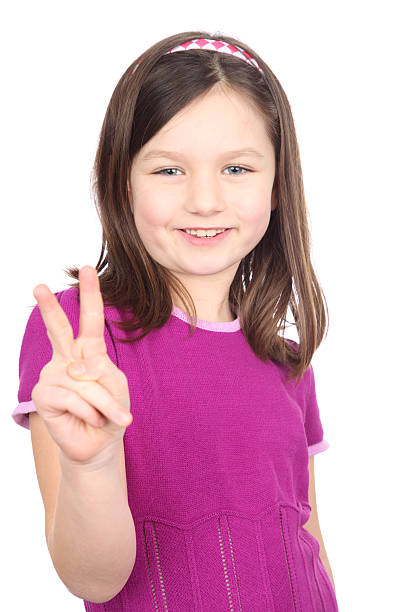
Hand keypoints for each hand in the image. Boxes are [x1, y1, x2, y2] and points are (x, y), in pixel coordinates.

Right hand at [31, 265, 132, 465]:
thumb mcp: (116, 386)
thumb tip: (75, 369)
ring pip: (83, 381)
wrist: (101, 443)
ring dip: (103, 403)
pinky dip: (90, 411)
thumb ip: (101, 371)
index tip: (87, 268)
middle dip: (49, 308)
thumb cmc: (111, 411)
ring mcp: (53, 375)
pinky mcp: (43, 395)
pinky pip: (74, 398)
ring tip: (105, 416)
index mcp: (88, 351)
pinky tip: (90, 419)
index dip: (90, 294)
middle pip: (59, 329)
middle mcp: (67, 358)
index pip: (89, 319)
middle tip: (38, 286)